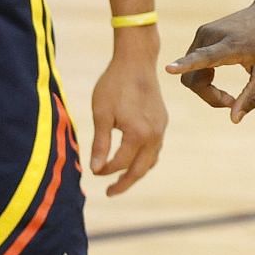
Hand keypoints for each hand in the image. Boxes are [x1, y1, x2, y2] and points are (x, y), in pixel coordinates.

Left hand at [90, 28, 167, 196]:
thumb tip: (96, 168)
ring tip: (122, 179)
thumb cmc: (114, 85)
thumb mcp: (101, 114)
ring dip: (137, 171)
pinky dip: (145, 158)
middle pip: (141, 168)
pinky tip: (133, 156)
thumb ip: (100, 144)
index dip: (105, 171)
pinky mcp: (162, 120)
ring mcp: (161, 127)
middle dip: (126, 182)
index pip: (120, 162)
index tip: (92, 172)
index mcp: (138, 134)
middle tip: (110, 193)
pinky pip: (156, 147)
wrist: (137, 61)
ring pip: (152, 159)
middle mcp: (154, 134)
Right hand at [166, 0, 254, 122]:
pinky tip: (221, 79)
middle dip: (208, 96)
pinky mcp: (202, 34)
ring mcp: (205, 33)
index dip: (186, 65)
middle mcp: (212, 36)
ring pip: (191, 73)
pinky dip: (204, 77)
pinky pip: (193, 64)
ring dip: (206, 88)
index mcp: (232, 45)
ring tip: (230, 95)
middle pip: (193, 78)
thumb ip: (252, 96)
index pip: (204, 57)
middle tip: (232, 102)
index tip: (169, 69)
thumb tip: (234, 120)